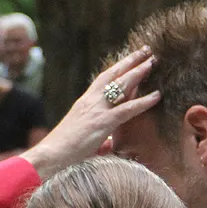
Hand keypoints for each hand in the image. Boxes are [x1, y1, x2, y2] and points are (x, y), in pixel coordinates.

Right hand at [20, 46, 160, 178]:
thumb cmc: (62, 153)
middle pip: (113, 75)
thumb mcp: (82, 140)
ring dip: (138, 72)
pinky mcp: (102, 122)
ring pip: (120, 86)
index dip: (118, 68)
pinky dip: (143, 102)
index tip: (131, 59)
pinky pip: (127, 109)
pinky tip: (157, 96)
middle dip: (130, 62)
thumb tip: (109, 144)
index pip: (103, 80)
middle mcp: (89, 102)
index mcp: (84, 104)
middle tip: (147, 50)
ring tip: (153, 62)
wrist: (49, 156)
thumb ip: (99, 140)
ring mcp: (96, 110)